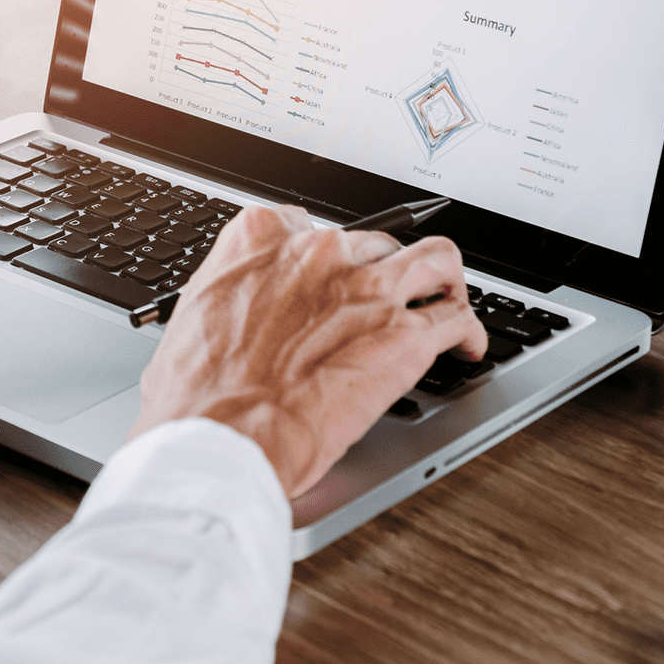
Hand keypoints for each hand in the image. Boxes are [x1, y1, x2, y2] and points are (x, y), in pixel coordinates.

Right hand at [127, 205, 487, 497]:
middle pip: (373, 244)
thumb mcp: (194, 321)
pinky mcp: (403, 334)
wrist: (220, 437)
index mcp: (260, 239)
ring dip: (443, 281)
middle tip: (383, 306)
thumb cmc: (197, 395)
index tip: (330, 279)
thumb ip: (228, 299)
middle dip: (381, 275)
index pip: (309, 226)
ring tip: (446, 302)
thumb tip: (231, 320)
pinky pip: (457, 317)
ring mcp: (365, 287)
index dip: (326, 259)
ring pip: (434, 259)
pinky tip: (467, 348)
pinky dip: (469, 331)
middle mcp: (317, 251)